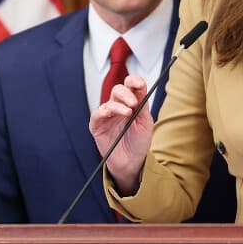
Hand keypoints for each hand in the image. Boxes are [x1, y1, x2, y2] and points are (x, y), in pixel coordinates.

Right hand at [89, 74, 153, 194]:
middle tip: (134, 103)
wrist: (132, 162)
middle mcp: (119, 107)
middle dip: (126, 93)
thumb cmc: (139, 142)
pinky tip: (109, 113)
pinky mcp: (97, 126)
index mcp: (132, 103)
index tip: (140, 84)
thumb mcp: (145, 122)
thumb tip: (141, 87)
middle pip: (118, 90)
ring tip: (127, 112)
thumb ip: (143, 105)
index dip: (134, 81)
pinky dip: (103, 112)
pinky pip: (96, 114)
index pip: (131, 86)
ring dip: (118, 104)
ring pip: (109, 102)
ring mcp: (107, 116)